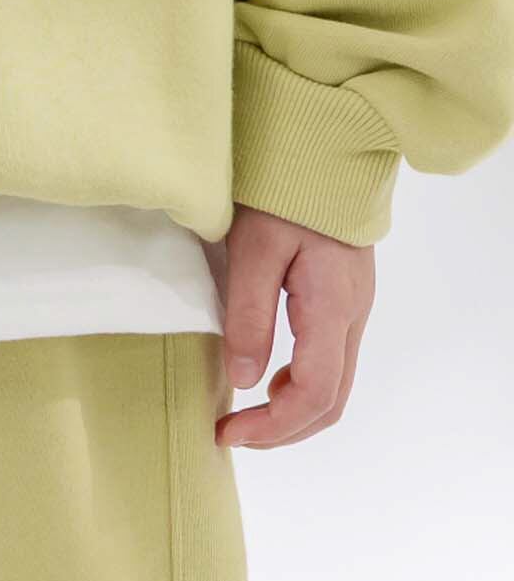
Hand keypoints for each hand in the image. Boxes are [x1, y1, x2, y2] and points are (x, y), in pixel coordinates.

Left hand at [217, 207, 374, 448]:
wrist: (325, 147)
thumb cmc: (285, 191)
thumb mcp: (254, 250)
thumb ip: (249, 316)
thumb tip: (244, 379)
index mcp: (333, 307)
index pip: (314, 394)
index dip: (271, 425)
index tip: (226, 429)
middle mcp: (353, 315)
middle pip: (331, 402)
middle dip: (281, 430)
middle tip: (231, 433)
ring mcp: (354, 309)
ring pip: (336, 388)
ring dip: (291, 413)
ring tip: (243, 415)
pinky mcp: (345, 302)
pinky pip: (330, 364)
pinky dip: (298, 388)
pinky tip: (264, 379)